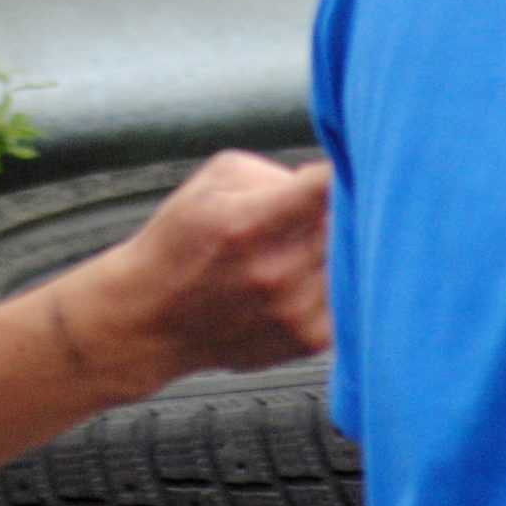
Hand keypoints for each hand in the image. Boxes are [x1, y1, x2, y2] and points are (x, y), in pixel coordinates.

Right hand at [60, 150, 332, 399]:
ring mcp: (295, 312)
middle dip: (339, 206)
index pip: (325, 188)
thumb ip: (276, 174)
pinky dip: (335, 278)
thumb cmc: (180, 242)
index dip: (344, 169)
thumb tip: (328, 183)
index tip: (348, 164)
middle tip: (316, 206)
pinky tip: (303, 274)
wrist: (152, 317)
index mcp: (247, 225)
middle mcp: (275, 273)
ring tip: (299, 243)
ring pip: (353, 258)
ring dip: (337, 244)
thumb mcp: (212, 182)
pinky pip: (348, 293)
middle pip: (349, 221)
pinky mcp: (310, 340)